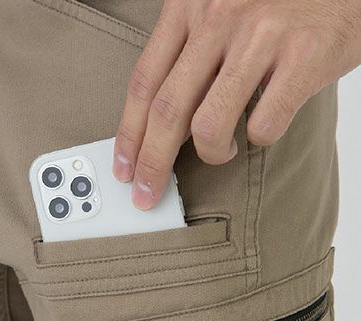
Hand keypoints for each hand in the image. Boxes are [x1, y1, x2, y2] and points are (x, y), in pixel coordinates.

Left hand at [113, 0, 360, 209]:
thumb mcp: (219, 7)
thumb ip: (190, 53)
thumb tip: (164, 119)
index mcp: (189, 6)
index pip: (143, 84)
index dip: (128, 135)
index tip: (123, 168)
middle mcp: (219, 18)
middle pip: (167, 112)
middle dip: (152, 164)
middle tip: (147, 193)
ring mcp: (262, 36)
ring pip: (210, 125)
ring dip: (211, 154)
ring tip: (222, 151)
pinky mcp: (305, 55)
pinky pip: (264, 124)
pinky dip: (258, 139)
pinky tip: (260, 130)